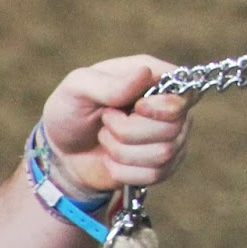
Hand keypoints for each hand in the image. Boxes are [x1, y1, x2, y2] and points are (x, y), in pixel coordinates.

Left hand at [39, 55, 194, 196]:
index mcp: (157, 78)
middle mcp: (172, 107)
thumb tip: (145, 73)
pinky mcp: (164, 165)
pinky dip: (124, 172)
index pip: (185, 94)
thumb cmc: (70, 111)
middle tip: (106, 123)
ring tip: (106, 140)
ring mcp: (172, 137)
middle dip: (127, 132)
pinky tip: (112, 160)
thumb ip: (109, 82)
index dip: (160, 107)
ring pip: (164, 153)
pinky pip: (155, 174)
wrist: (61, 153)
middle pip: (172, 127)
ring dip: (122, 152)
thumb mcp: (77, 88)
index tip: (134, 107)